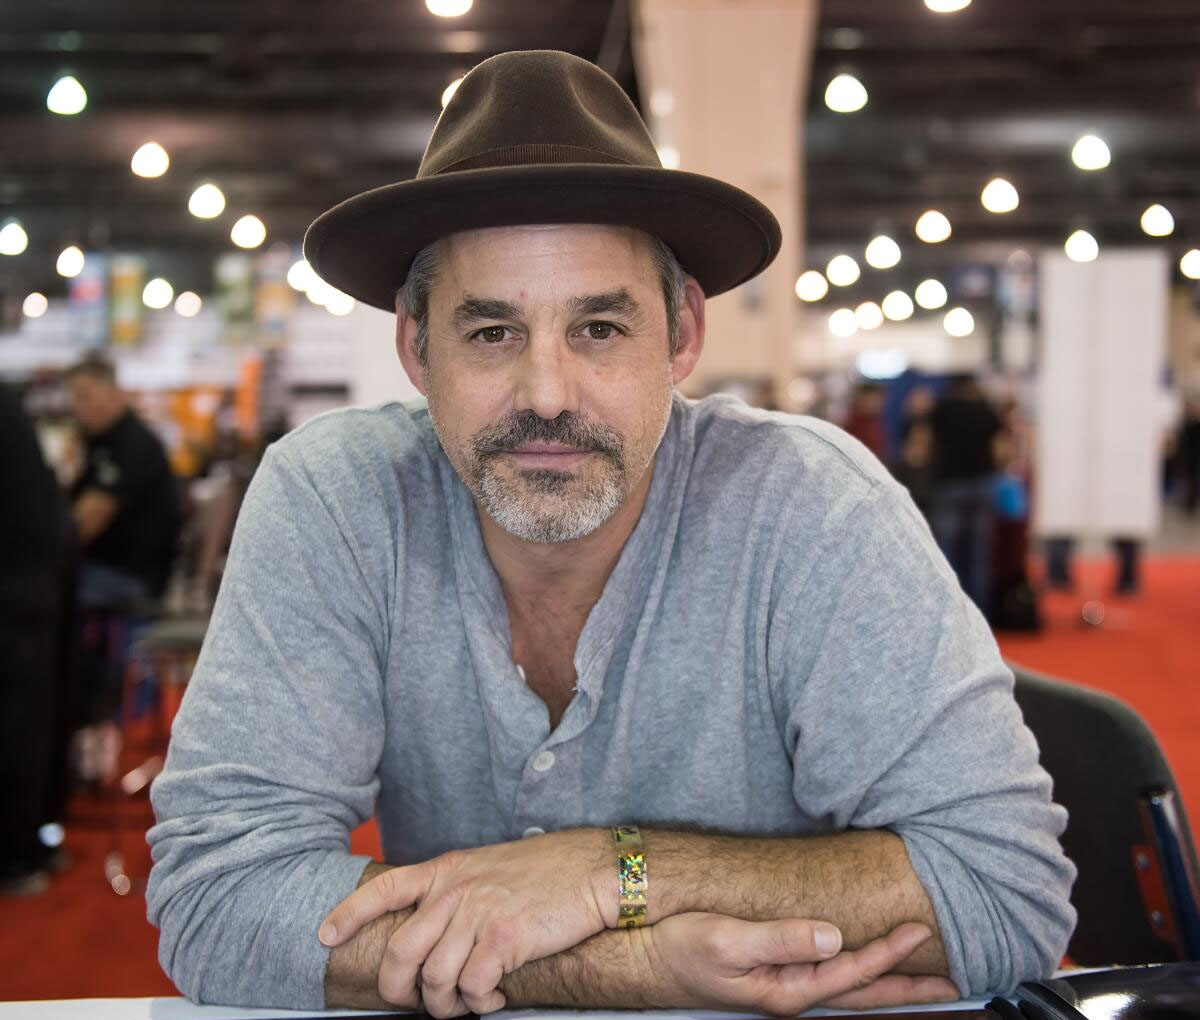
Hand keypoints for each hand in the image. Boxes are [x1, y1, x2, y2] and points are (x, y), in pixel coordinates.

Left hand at [318, 830, 613, 1015]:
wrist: (594, 871)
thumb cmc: (550, 872)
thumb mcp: (491, 868)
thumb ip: (459, 892)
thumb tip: (437, 930)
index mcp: (449, 870)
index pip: (385, 889)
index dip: (349, 914)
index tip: (325, 935)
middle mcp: (455, 890)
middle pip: (400, 951)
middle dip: (398, 991)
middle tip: (416, 1004)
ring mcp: (477, 913)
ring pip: (435, 980)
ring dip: (447, 1005)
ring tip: (468, 1004)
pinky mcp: (503, 939)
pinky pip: (473, 990)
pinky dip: (481, 1006)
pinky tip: (497, 999)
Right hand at [645, 912, 958, 1014]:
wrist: (639, 958)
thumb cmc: (675, 949)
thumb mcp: (725, 940)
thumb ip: (780, 939)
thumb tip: (832, 935)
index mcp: (783, 991)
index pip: (850, 973)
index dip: (887, 952)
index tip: (919, 930)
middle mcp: (788, 995)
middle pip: (861, 994)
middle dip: (908, 987)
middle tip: (955, 982)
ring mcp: (781, 988)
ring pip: (848, 988)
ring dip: (888, 982)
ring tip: (924, 977)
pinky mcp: (770, 977)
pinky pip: (827, 977)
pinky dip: (858, 973)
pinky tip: (864, 964)